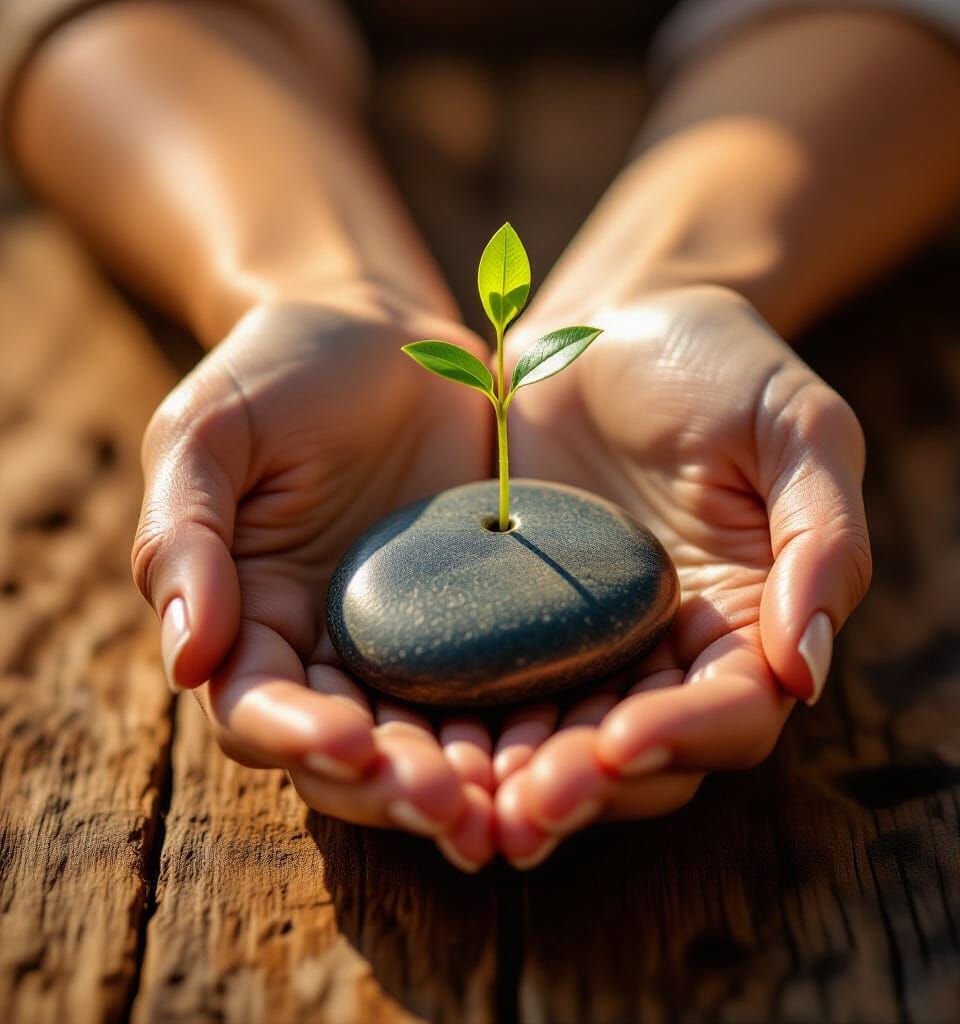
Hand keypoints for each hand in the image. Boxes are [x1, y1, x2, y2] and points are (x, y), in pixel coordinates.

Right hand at [132, 287, 496, 869]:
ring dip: (466, 781)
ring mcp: (413, 640)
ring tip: (513, 805)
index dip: (298, 737)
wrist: (386, 333)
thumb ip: (183, 535)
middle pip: (354, 749)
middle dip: (395, 787)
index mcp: (252, 619)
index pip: (259, 708)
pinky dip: (527, 724)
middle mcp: (330, 649)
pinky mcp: (486, 616)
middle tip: (453, 808)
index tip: (351, 744)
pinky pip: (505, 684)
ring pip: (432, 737)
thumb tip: (189, 658)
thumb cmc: (280, 371)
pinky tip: (567, 745)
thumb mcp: (210, 431)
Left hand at [493, 286, 870, 866]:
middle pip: (641, 751)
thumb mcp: (799, 426)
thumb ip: (822, 538)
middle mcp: (668, 652)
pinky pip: (493, 688)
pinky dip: (468, 724)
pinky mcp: (512, 620)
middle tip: (527, 807)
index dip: (688, 736)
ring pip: (562, 740)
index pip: (734, 711)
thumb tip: (807, 666)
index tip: (626, 740)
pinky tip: (427, 744)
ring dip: (521, 780)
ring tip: (471, 802)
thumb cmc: (720, 363)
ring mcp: (586, 642)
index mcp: (748, 621)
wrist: (609, 323)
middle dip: (590, 785)